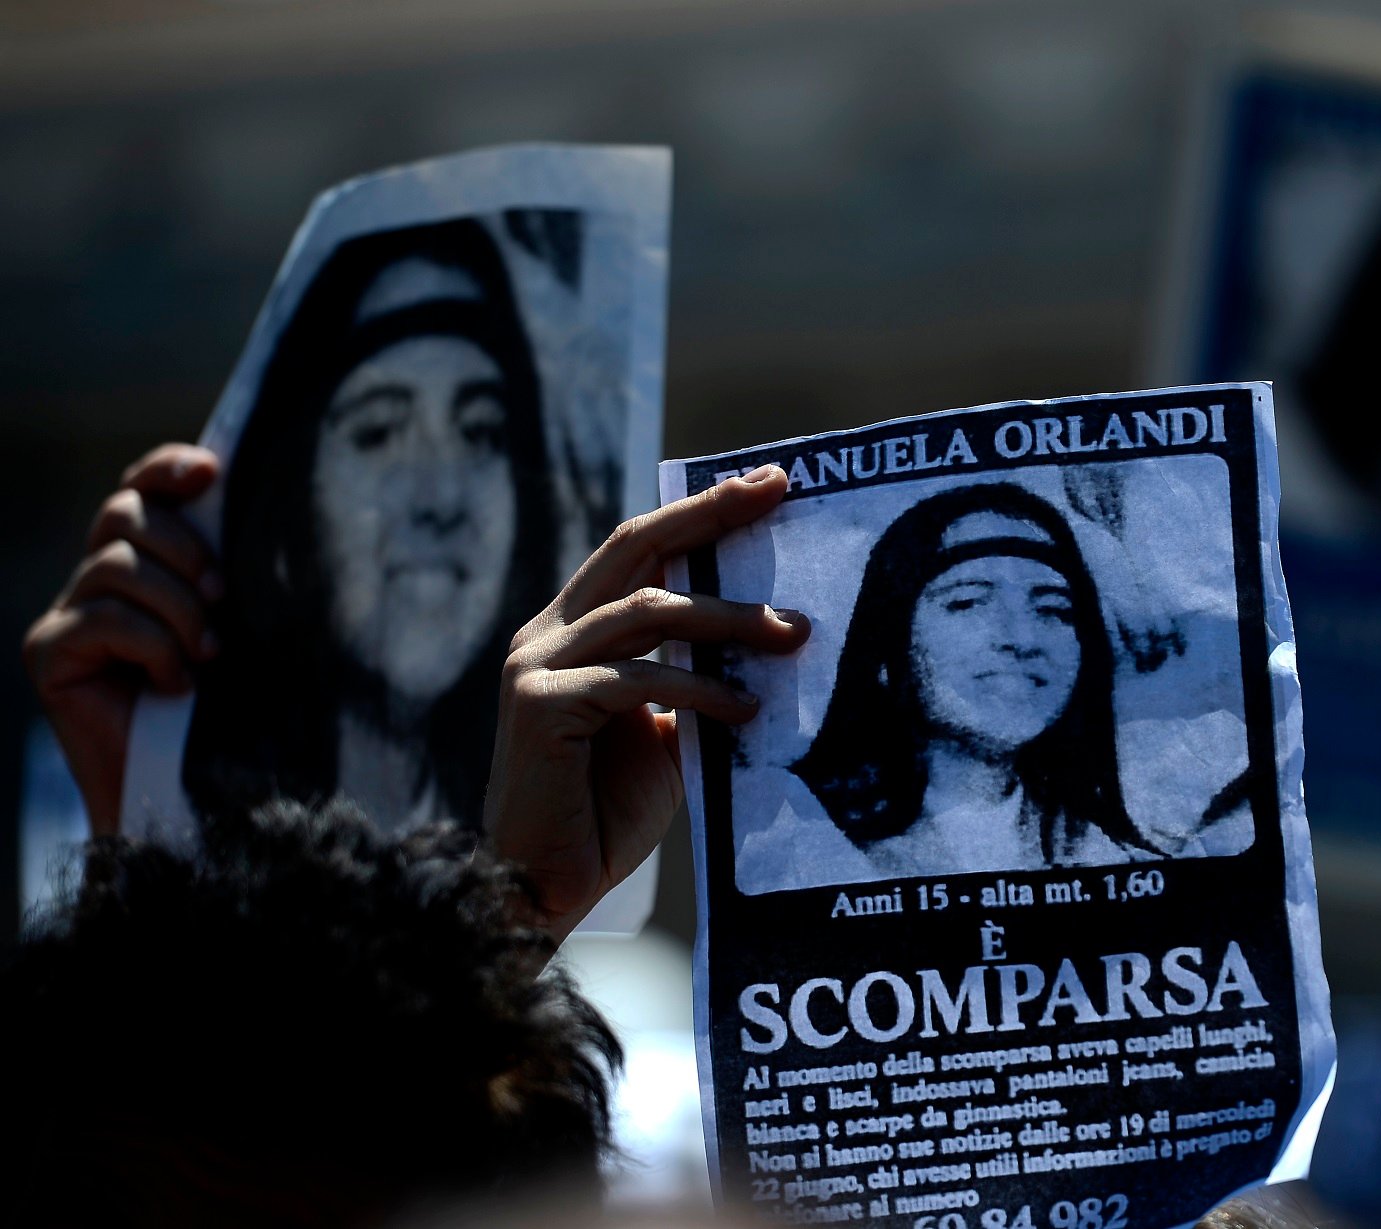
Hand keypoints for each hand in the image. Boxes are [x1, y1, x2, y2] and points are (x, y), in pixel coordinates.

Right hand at [22, 444, 221, 834]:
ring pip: (116, 564)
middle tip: (223, 596)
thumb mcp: (241, 626)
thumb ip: (233, 573)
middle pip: (124, 514)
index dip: (167, 469)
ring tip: (208, 654)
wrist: (190, 790)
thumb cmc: (230, 705)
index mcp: (146, 563)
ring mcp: (67, 614)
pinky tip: (175, 683)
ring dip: (177, 608)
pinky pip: (103, 618)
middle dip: (184, 548)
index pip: (141, 491)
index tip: (212, 470)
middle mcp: (97, 579)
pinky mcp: (48, 652)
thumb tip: (258, 511)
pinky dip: (153, 647)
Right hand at [485, 464, 809, 937]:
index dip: (699, 512)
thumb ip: (692, 682)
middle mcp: (546, 636)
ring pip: (647, 611)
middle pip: (635, 547)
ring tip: (793, 636)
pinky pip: (638, 679)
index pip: (638, 548)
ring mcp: (537, 667)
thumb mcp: (664, 734)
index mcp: (572, 631)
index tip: (766, 485)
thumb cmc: (605, 814)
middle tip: (775, 496)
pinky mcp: (542, 706)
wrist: (545, 888)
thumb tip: (768, 644)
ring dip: (729, 619)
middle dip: (709, 516)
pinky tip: (746, 708)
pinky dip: (699, 688)